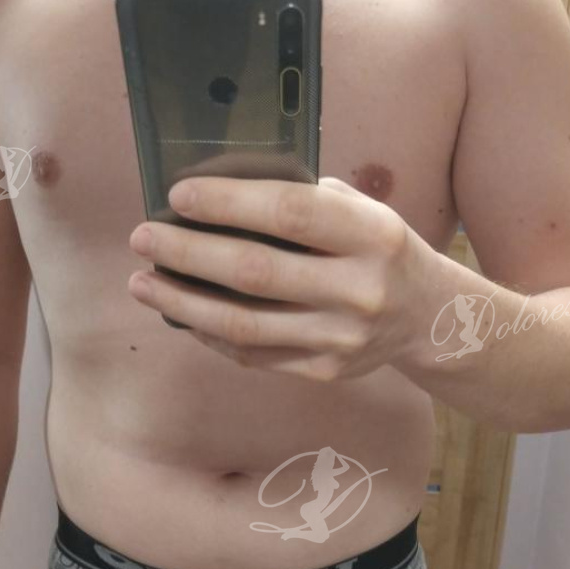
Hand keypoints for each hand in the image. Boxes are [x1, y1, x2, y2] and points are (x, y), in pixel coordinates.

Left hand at [127, 176, 441, 380]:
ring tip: (143, 283)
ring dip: (183, 303)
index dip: (227, 204)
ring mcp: (341, 338)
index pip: (290, 214)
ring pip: (244, 325)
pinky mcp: (325, 372)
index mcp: (371, 235)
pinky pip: (252, 355)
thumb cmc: (378, 249)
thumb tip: (216, 197)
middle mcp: (359, 290)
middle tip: (142, 238)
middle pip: (255, 272)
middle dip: (187, 254)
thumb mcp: (360, 211)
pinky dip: (209, 333)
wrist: (427, 317)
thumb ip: (303, 201)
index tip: (177, 196)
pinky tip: (181, 313)